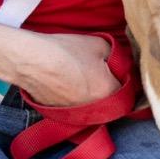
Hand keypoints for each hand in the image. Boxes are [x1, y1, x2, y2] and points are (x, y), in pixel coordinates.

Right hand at [0, 21, 119, 106]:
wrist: (30, 60)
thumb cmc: (66, 50)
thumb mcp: (100, 44)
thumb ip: (117, 55)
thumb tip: (121, 61)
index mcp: (108, 91)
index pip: (129, 89)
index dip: (127, 78)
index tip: (123, 70)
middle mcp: (95, 108)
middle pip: (113, 101)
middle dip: (113, 89)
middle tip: (107, 74)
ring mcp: (76, 113)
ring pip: (96, 107)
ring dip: (97, 96)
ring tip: (89, 79)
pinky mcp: (60, 113)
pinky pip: (79, 109)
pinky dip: (80, 99)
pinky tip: (74, 85)